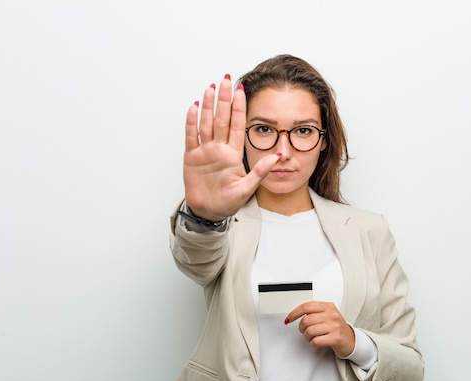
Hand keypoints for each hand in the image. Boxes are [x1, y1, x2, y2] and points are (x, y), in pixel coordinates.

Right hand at [183, 75, 281, 220]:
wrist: (210, 212)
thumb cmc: (229, 202)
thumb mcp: (247, 188)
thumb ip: (261, 171)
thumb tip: (279, 156)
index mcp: (234, 153)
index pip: (238, 125)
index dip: (239, 108)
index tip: (242, 91)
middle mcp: (220, 148)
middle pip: (222, 118)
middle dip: (224, 99)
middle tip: (225, 79)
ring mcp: (205, 151)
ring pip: (206, 123)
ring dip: (207, 105)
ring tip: (210, 88)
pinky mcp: (191, 157)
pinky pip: (191, 136)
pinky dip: (191, 121)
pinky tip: (193, 107)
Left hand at [285, 301, 354, 357]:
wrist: (351, 340)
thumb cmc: (336, 327)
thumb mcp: (328, 315)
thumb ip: (315, 312)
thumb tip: (295, 314)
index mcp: (328, 306)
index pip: (307, 306)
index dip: (295, 313)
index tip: (289, 318)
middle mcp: (332, 315)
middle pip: (306, 320)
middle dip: (301, 328)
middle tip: (304, 330)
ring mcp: (334, 326)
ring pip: (309, 331)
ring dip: (307, 336)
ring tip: (312, 337)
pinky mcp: (335, 338)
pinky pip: (316, 341)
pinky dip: (313, 343)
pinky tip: (317, 342)